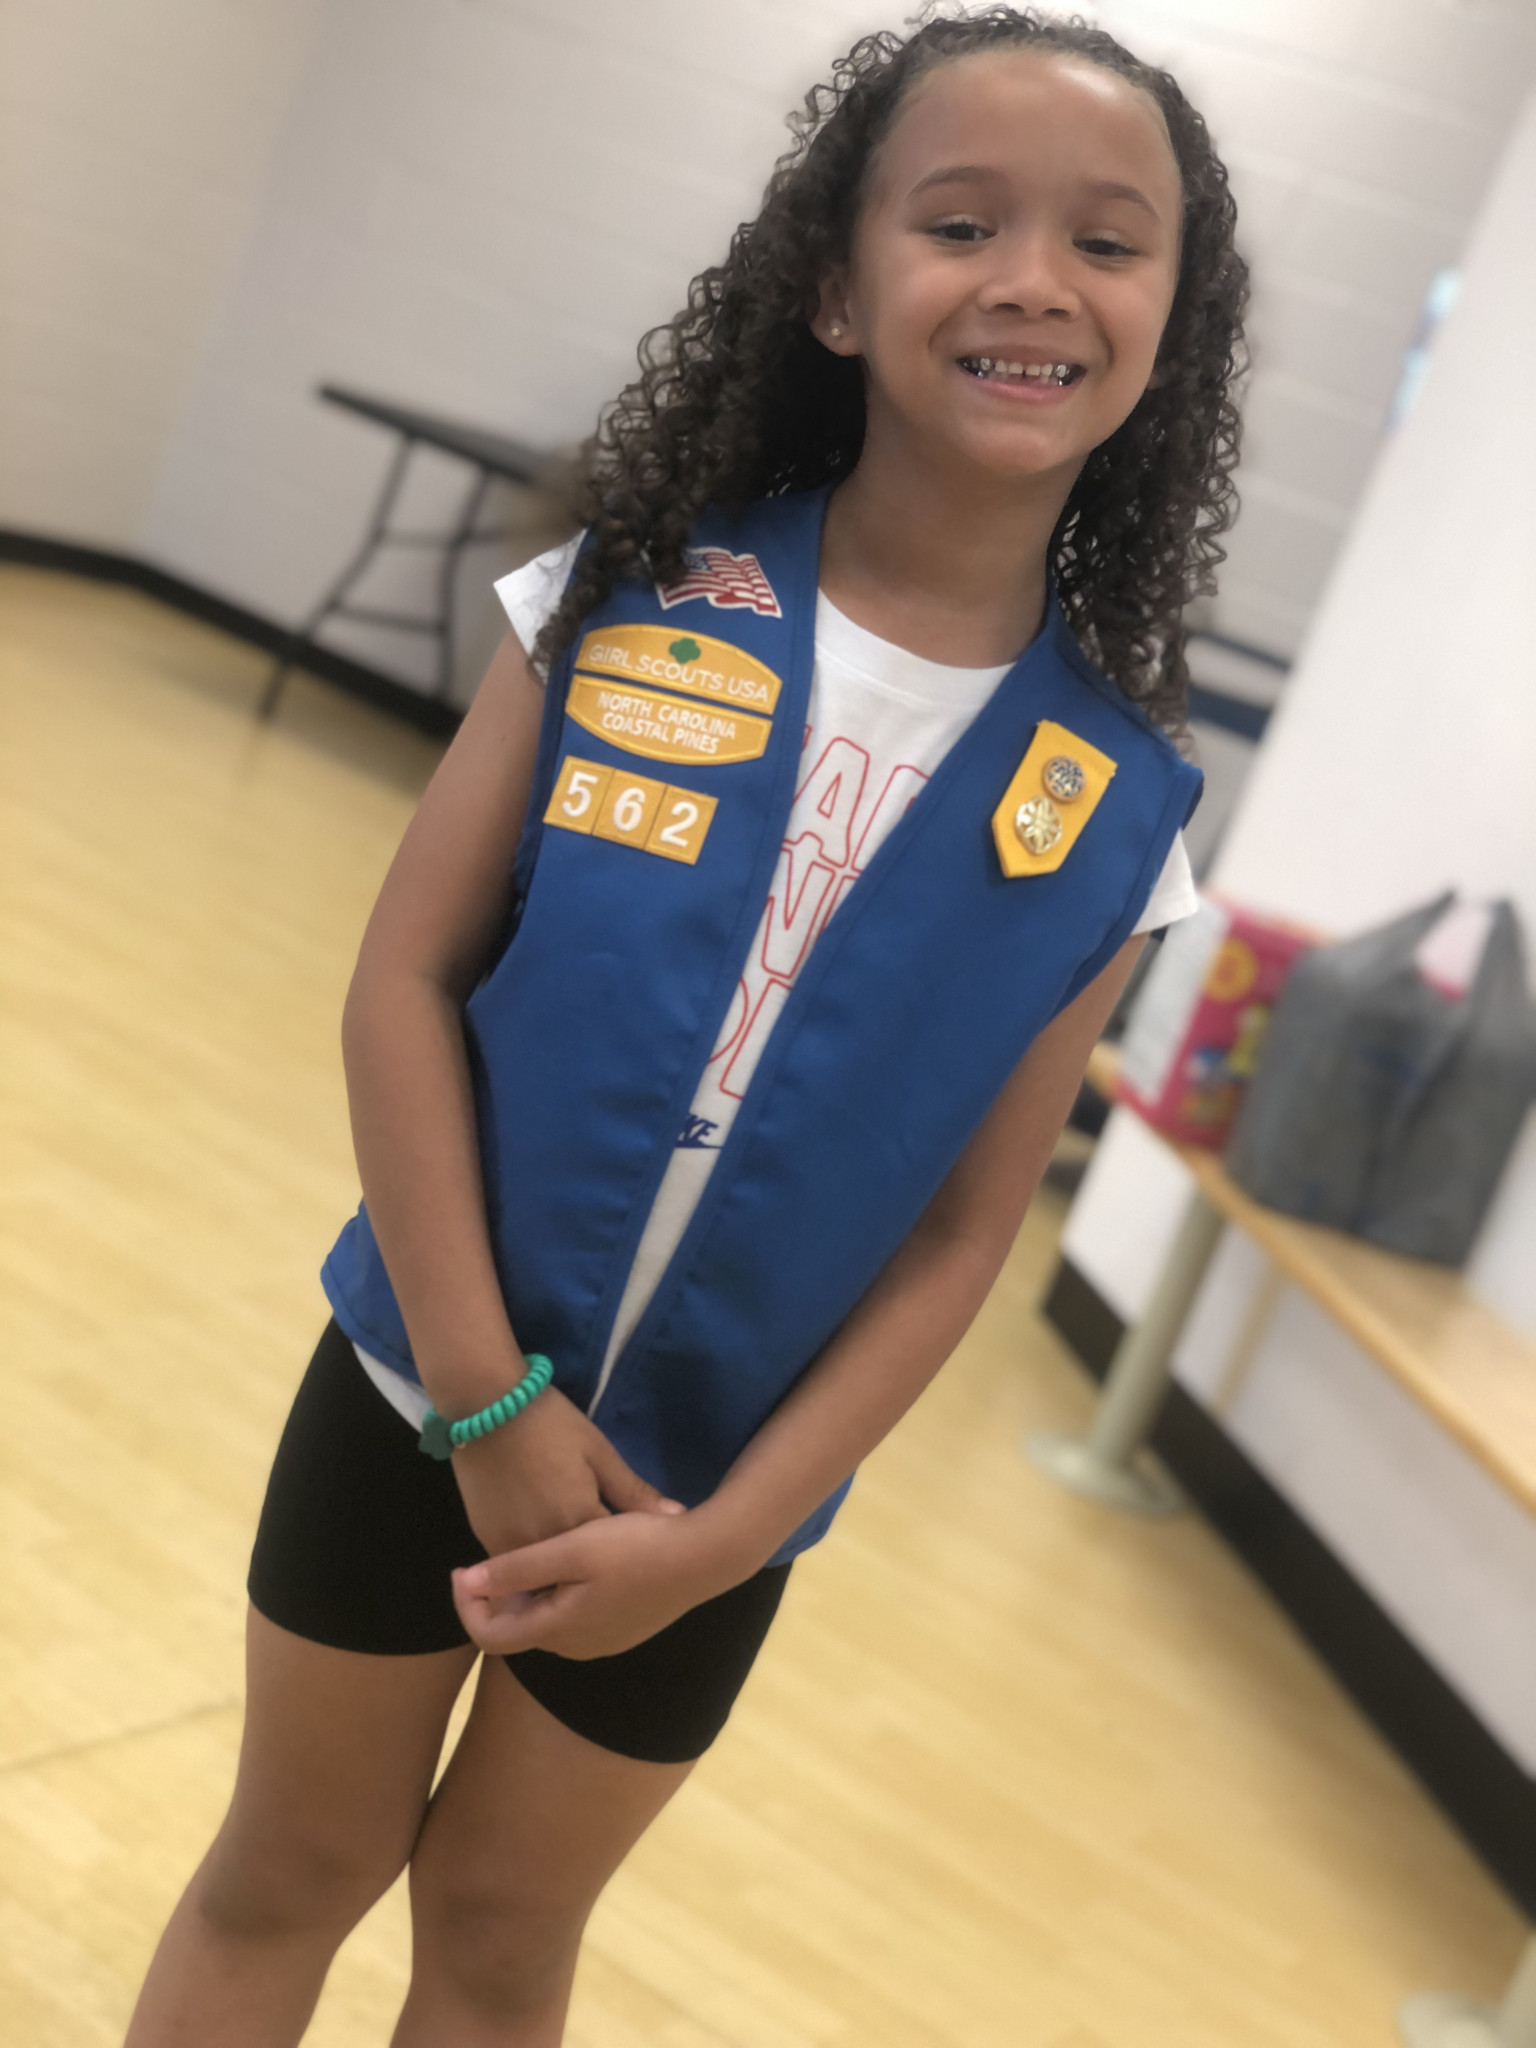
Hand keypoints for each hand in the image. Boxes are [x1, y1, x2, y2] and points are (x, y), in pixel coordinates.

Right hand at [449, 1385, 680, 1560]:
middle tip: (604, 1559)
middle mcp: (546, 1546)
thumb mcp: (599, 1452)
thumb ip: (634, 1492)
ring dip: (559, 1574)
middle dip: (591, 1573)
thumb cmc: (551, 1423)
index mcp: (581, 1524)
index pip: (613, 1558)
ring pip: (542, 1577)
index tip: (633, 1547)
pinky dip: (531, 1563)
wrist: (485, 1406)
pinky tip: (543, 1546)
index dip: (624, 1553)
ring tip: (575, 1560)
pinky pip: (515, 1564)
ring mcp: (511, 1546)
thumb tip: (676, 1517)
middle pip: (575, 1577)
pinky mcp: (486, 1538)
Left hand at [451, 1510, 722, 1659]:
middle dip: (497, 1595)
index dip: (465, 1605)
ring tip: (533, 1548)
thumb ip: (516, 1568)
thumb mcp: (572, 1549)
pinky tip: (573, 1557)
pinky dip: (557, 1593)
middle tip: (493, 1551)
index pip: (489, 1636)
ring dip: (529, 1593)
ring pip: (547, 1620)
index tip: (461, 1568)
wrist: (705, 1558)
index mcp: (558, 1630)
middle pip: (518, 1628)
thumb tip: (466, 1583)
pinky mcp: (623, 1628)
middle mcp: (576, 1646)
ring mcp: (603, 1641)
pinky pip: (573, 1616)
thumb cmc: (635, 1548)